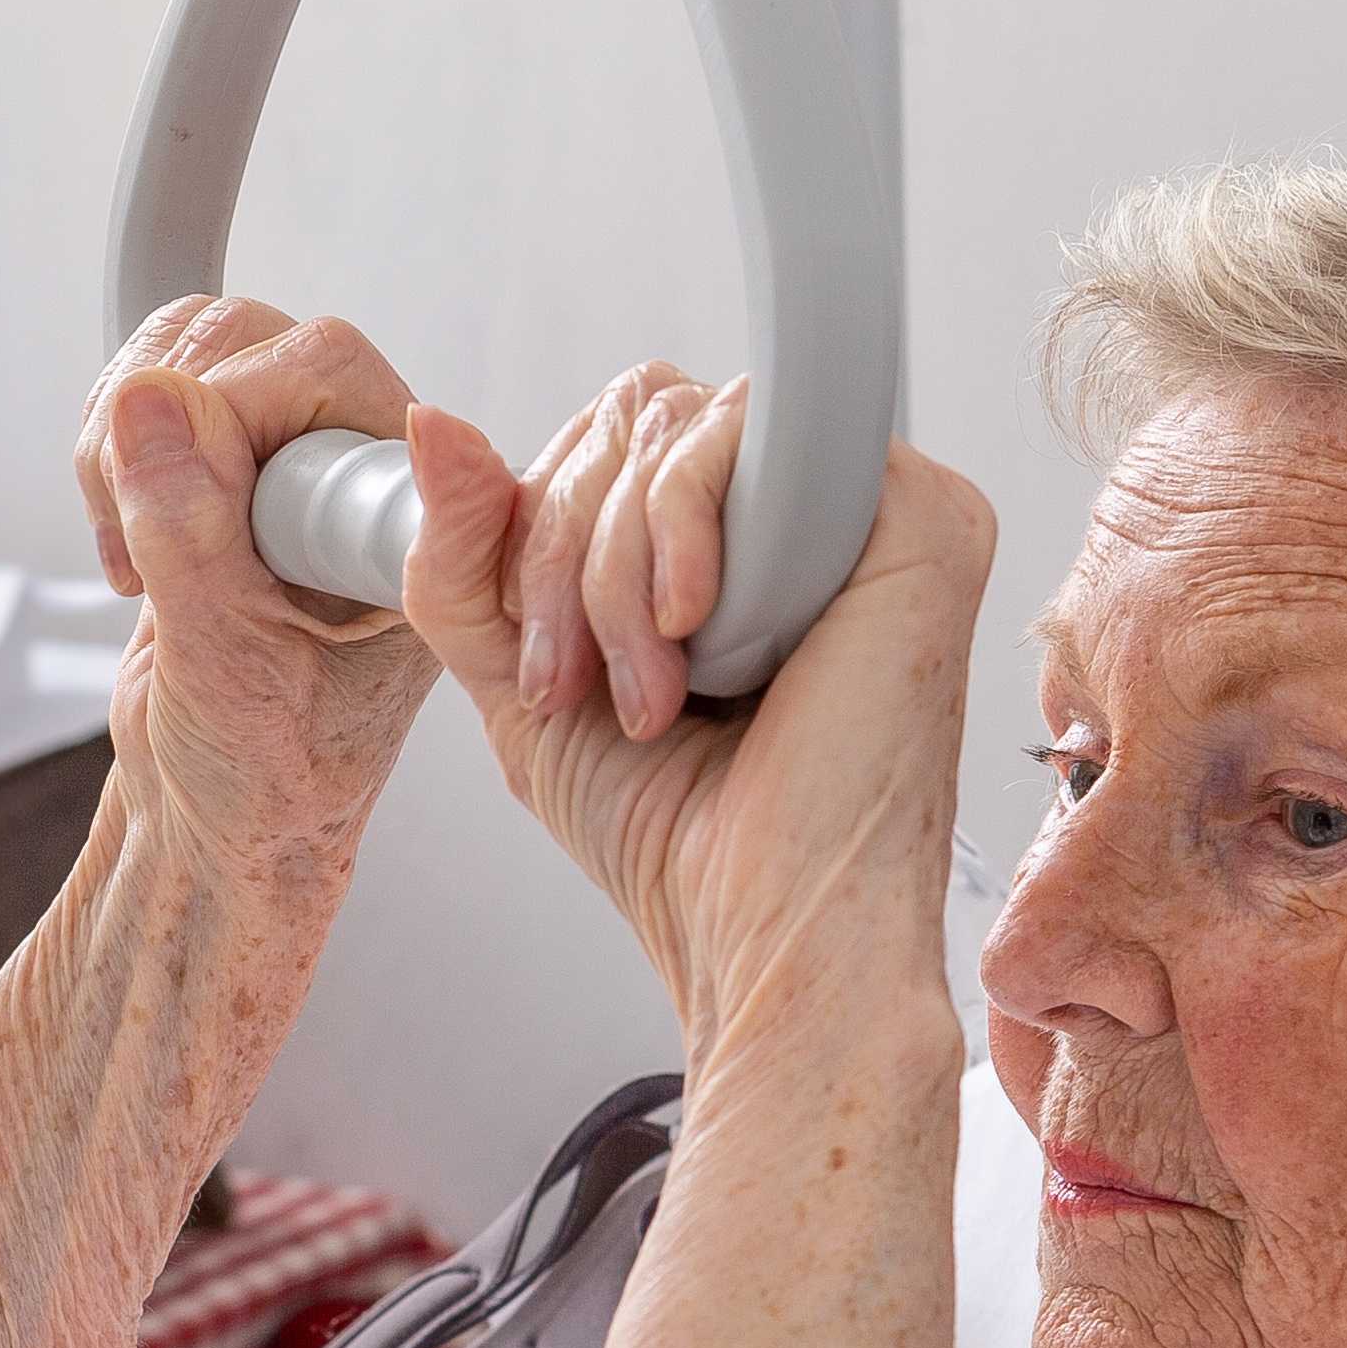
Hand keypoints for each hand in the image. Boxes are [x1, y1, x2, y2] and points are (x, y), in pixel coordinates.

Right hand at [76, 299, 445, 901]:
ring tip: (136, 556)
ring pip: (200, 345)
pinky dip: (114, 443)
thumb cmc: (261, 779)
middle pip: (260, 343)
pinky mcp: (233, 454)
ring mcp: (297, 459)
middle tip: (145, 546)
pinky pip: (159, 379)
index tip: (196, 509)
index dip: (247, 417)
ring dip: (130, 435)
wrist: (218, 814)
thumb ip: (189, 538)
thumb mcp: (224, 672)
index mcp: (410, 524)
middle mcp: (365, 474)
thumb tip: (147, 401)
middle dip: (174, 428)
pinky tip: (130, 535)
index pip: (332, 384)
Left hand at [395, 369, 996, 1046]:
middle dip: (563, 551)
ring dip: (615, 570)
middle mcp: (809, 510)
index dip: (535, 527)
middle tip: (576, 687)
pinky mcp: (919, 510)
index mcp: (733, 539)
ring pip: (681, 422)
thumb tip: (428, 423)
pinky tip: (702, 637)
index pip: (611, 437)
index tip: (541, 669)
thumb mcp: (523, 680)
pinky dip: (680, 532)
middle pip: (639, 414)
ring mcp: (872, 505)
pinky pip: (752, 427)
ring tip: (650, 696)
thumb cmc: (670, 840)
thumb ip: (465, 557)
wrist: (761, 933)